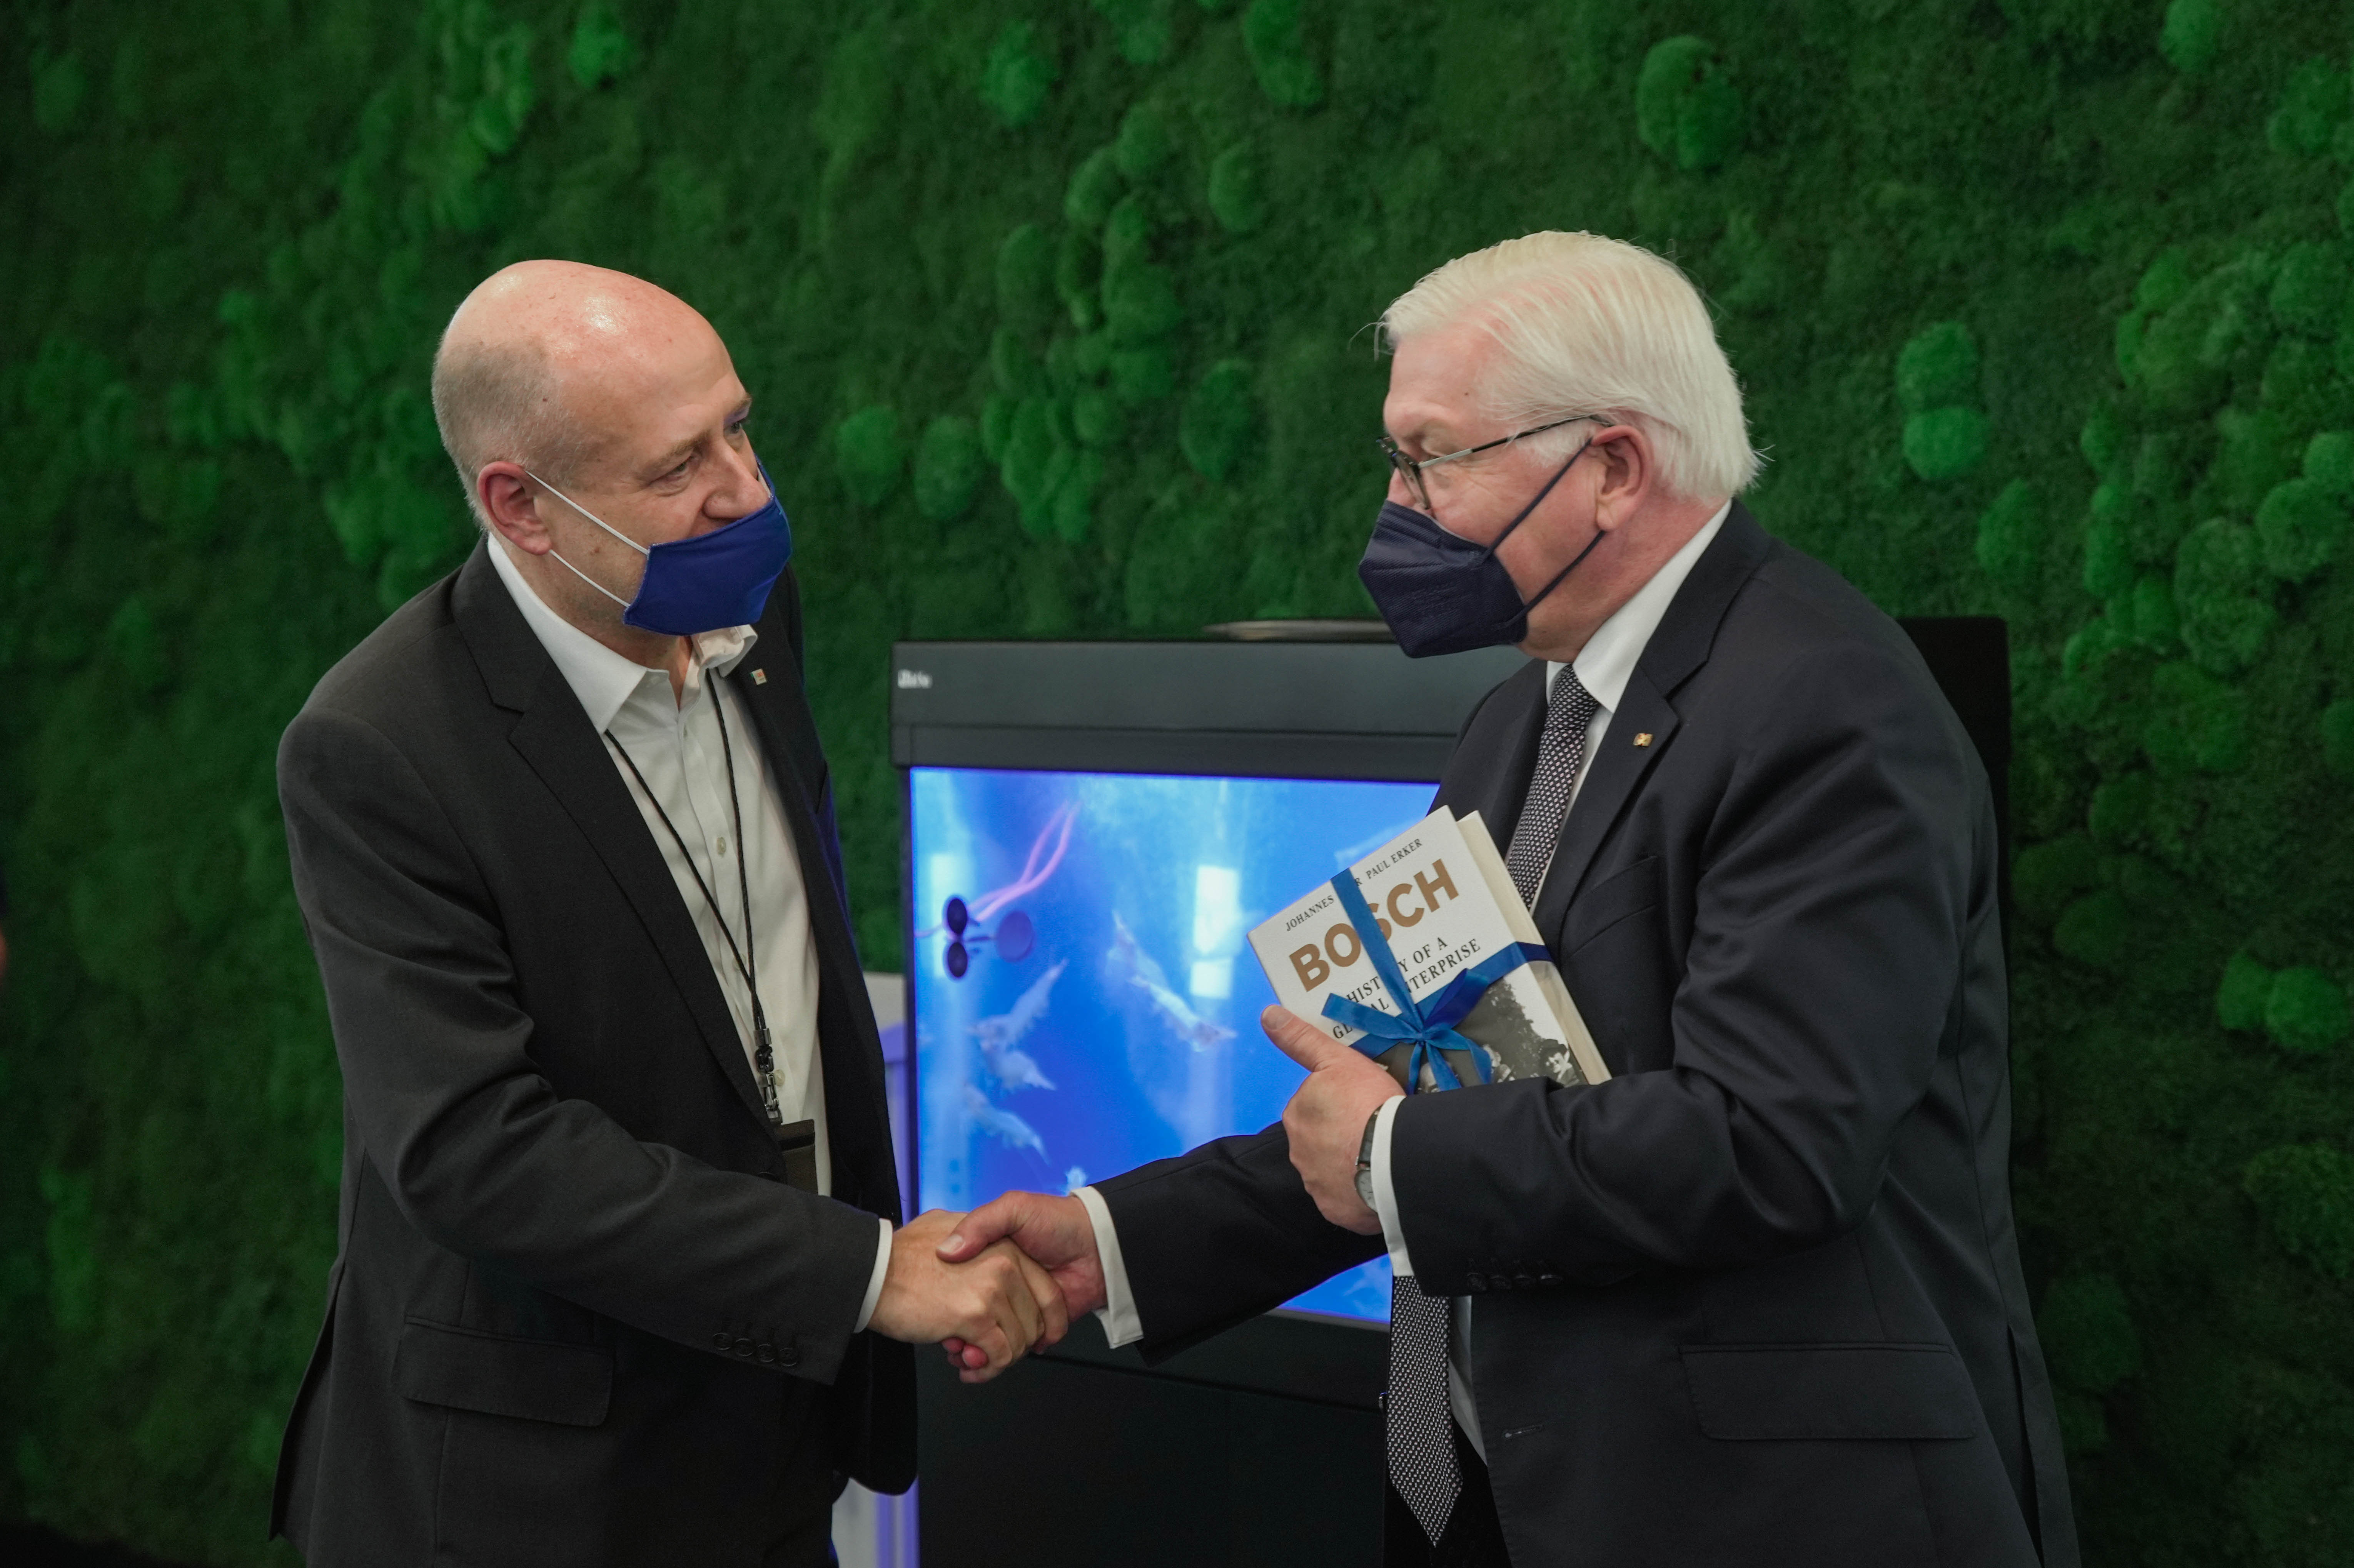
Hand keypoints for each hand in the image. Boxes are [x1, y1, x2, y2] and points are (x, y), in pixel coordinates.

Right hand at [866, 1210, 1067, 1379]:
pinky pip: (999, 1355)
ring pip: (1019, 1341)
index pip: (1044, 1290)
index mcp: (1003, 1243)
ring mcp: (992, 1289)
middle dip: (1013, 1344)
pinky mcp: (975, 1316)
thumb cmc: (902, 1253)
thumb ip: (974, 1240)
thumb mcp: (947, 1227)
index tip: (1024, 1334)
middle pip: (1035, 1320)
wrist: (870, 1267)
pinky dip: (987, 1369)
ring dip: (998, 1359)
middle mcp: (1005, 1262)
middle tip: (988, 1349)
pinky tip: (969, 1368)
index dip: (1037, 1320)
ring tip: (973, 1357)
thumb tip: (989, 1271)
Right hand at [934, 1191, 1103, 1383]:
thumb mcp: (1014, 1209)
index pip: (958, 1290)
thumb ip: (980, 1224)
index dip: (946, 1307)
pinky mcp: (1035, 1328)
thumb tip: (947, 1250)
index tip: (937, 1318)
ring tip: (966, 1357)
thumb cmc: (1058, 1221)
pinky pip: (1009, 1350)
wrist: (1101, 1245)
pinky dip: (996, 1361)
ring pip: (986, 1340)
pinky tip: (982, 1362)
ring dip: (975, 1353)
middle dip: (959, 1337)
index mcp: (989, 1259)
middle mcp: (999, 1285)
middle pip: (969, 1319)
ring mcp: (1015, 1307)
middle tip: (952, 1345)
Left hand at [1264, 1004, 1401, 1234]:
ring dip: (1348, 1165)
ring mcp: (1315, 1184)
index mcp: (1297, 1116)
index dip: (1338, 1105)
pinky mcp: (1334, 1210)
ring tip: (1378, 1156)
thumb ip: (1301, 1039)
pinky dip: (1356, 1194)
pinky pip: (1344, 1200)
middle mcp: (1298, 1152)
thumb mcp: (1336, 1060)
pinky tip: (1376, 1183)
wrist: (1392, 1156)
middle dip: (1340, 1136)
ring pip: (1331, 1170)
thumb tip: (1267, 1014)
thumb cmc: (1367, 1103)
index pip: (1313, 1108)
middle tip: (1371, 1130)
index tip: (1360, 1106)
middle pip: (1319, 1140)